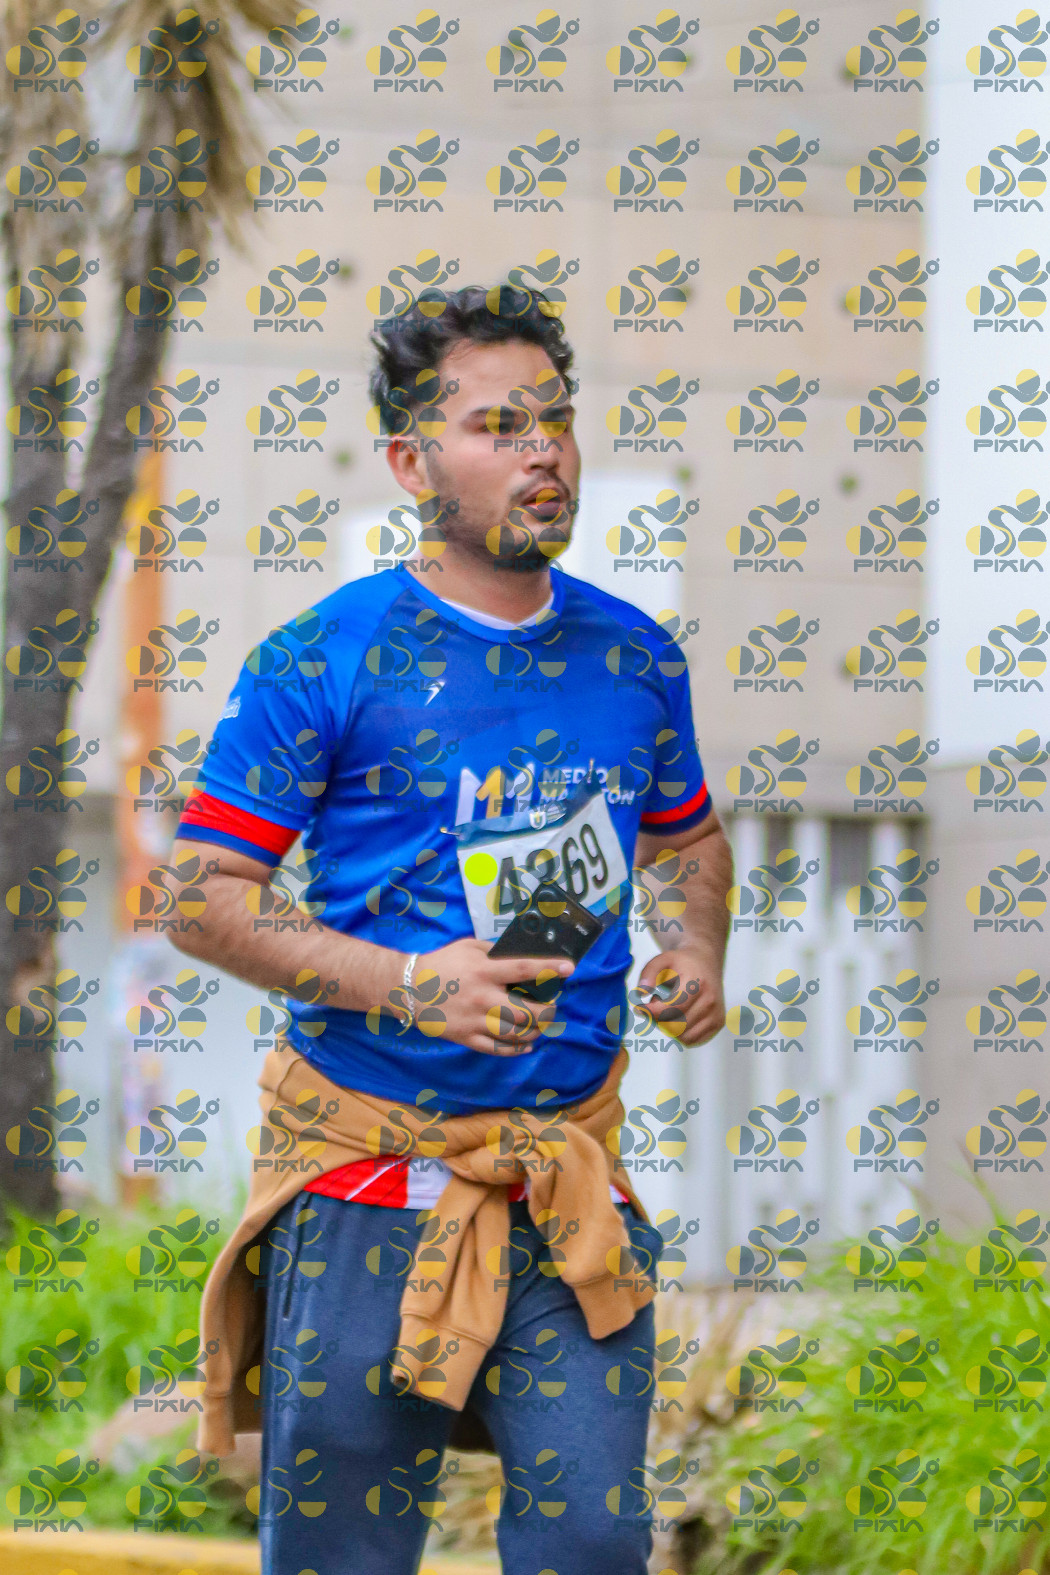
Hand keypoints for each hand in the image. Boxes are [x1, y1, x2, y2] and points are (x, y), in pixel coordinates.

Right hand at [399, 936, 573, 1056]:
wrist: (408, 988)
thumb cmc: (441, 963)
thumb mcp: (468, 946)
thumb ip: (494, 950)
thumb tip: (521, 955)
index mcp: (484, 971)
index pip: (524, 970)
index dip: (548, 969)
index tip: (569, 968)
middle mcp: (483, 998)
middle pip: (527, 1012)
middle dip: (548, 1012)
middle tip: (553, 1007)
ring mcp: (475, 1021)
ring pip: (516, 1034)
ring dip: (535, 1031)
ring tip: (541, 1025)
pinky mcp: (466, 1037)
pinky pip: (497, 1049)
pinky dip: (516, 1049)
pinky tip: (526, 1044)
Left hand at [634, 949, 724, 1045]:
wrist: (706, 962)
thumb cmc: (682, 963)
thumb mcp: (662, 959)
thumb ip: (648, 973)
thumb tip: (640, 993)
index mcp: (696, 984)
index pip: (671, 1009)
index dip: (650, 1012)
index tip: (639, 1008)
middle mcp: (709, 1000)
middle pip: (674, 1025)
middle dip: (657, 1019)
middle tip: (653, 1006)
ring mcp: (715, 1013)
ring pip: (682, 1036)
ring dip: (668, 1027)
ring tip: (667, 1009)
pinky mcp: (718, 1023)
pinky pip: (692, 1040)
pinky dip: (679, 1033)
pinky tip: (677, 1017)